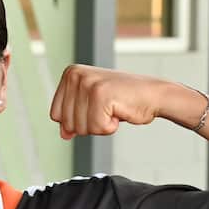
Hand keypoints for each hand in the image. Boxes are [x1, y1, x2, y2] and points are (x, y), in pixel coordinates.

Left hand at [49, 65, 168, 139]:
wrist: (153, 95)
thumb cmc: (123, 100)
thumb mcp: (91, 107)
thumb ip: (73, 118)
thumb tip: (63, 134)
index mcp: (70, 74)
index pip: (55, 115)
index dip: (76, 121)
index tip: (94, 108)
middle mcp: (76, 75)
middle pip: (67, 123)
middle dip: (89, 124)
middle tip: (106, 109)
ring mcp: (88, 83)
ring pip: (81, 128)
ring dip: (100, 126)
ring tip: (113, 109)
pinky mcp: (101, 94)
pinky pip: (97, 127)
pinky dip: (110, 127)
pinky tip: (119, 112)